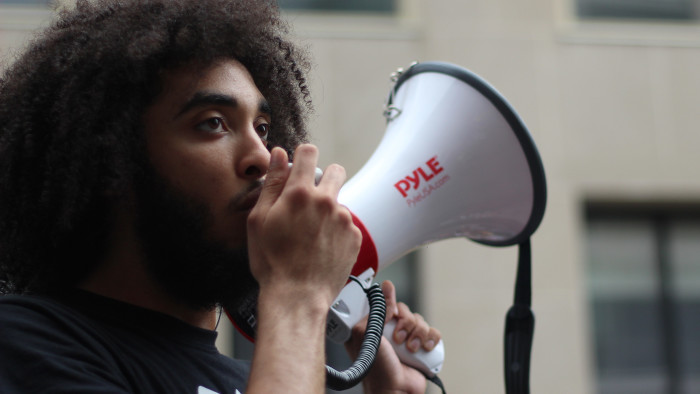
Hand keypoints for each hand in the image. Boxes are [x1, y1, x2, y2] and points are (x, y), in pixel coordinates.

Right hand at [247, 144, 361, 308]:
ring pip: (339, 201)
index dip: (302, 156)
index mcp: (300, 194)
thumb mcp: (259, 220)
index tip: (299, 166)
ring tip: (311, 233)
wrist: (297, 296)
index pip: (309, 152)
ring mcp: (343, 219)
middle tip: (310, 199)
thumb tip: (278, 155)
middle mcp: (326, 202)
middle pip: (336, 170)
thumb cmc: (273, 263)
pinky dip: (337, 230)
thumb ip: (271, 183)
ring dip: (328, 209)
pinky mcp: (354, 236)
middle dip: (324, 178)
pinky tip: (321, 247)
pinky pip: (347, 223)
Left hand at [345, 280, 441, 393]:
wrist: (396, 390)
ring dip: (417, 334)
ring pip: (420, 320)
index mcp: (373, 326)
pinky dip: (430, 339)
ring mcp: (407, 338)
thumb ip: (375, 310)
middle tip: (398, 338)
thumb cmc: (377, 368)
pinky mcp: (422, 346)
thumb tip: (385, 288)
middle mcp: (389, 331)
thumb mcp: (367, 335)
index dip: (390, 304)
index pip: (384, 303)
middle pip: (405, 310)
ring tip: (410, 349)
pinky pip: (433, 332)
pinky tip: (423, 349)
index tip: (392, 311)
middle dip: (405, 323)